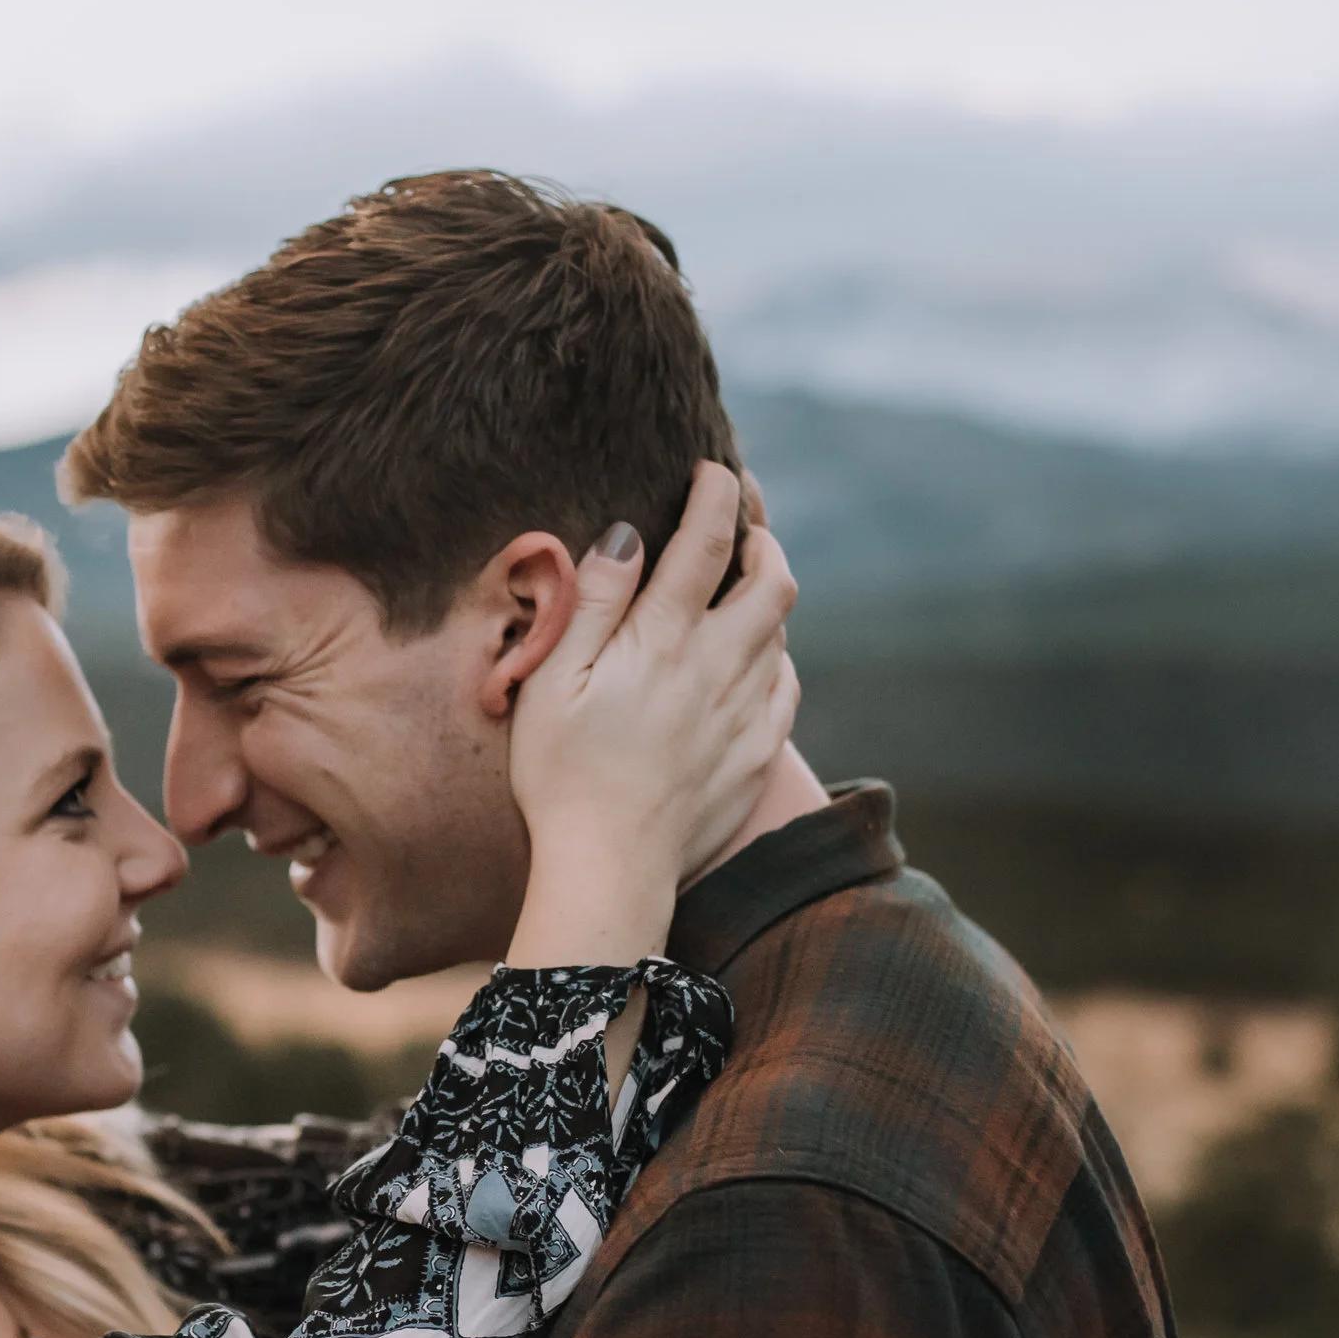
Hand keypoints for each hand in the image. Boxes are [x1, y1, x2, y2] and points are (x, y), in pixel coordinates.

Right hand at [506, 464, 798, 966]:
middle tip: (742, 524)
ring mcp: (746, 711)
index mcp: (664, 639)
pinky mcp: (758, 753)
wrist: (609, 867)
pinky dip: (774, 656)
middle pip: (773, 578)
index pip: (710, 540)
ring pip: (783, 629)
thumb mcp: (552, 679)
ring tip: (742, 584)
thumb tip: (627, 535)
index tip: (714, 470)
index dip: (720, 493)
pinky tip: (751, 660)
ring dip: (769, 594)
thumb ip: (593, 601)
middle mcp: (719, 666)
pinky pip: (785, 686)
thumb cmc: (561, 774)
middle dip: (763, 538)